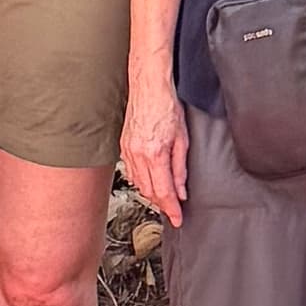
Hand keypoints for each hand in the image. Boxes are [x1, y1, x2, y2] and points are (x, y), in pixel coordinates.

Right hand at [119, 79, 187, 223]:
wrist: (148, 86)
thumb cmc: (167, 106)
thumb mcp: (182, 139)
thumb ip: (180, 168)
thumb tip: (181, 190)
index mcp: (155, 154)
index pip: (163, 192)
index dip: (171, 209)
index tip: (177, 219)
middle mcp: (138, 155)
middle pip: (149, 192)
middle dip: (162, 204)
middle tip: (174, 209)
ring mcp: (128, 151)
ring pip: (139, 184)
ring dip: (151, 193)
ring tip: (164, 197)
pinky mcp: (123, 146)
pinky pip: (132, 172)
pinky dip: (142, 181)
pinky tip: (150, 180)